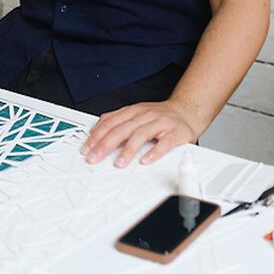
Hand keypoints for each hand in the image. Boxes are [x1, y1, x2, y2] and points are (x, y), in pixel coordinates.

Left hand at [79, 100, 196, 168]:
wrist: (186, 111)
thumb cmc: (160, 117)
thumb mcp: (137, 114)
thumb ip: (118, 120)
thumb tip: (96, 129)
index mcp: (134, 111)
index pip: (111, 122)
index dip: (97, 135)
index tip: (87, 148)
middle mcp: (146, 115)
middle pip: (122, 129)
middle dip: (105, 144)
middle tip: (95, 157)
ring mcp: (160, 123)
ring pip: (141, 134)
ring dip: (128, 150)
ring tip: (119, 162)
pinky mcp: (175, 133)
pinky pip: (164, 144)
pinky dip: (154, 152)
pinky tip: (145, 160)